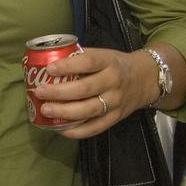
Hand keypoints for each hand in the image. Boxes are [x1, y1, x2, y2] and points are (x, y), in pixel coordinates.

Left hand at [33, 47, 157, 139]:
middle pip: (85, 89)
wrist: (145, 79)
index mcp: (109, 62)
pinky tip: (60, 129)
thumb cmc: (116, 64)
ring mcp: (116, 102)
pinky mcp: (116, 118)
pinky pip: (95, 128)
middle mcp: (113, 82)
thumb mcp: (103, 54)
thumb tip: (49, 62)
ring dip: (65, 112)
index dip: (68, 66)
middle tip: (39, 92)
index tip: (49, 69)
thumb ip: (81, 58)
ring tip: (46, 110)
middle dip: (60, 92)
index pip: (88, 62)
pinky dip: (77, 131)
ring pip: (89, 110)